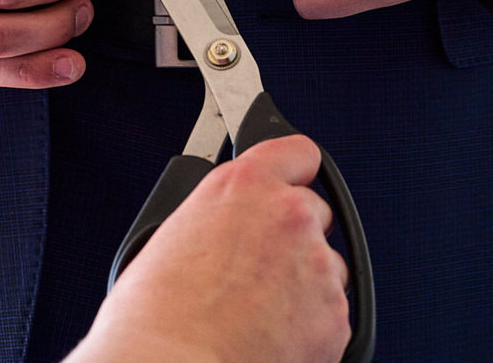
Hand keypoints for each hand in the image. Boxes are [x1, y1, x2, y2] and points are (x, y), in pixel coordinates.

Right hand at [70, 136, 349, 362]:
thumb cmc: (157, 317)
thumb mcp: (174, 235)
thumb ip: (220, 217)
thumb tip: (232, 229)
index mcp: (243, 186)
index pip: (298, 153)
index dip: (294, 172)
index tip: (292, 184)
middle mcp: (288, 216)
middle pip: (316, 213)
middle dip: (294, 239)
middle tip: (260, 272)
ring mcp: (317, 266)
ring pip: (328, 267)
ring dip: (305, 285)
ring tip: (259, 316)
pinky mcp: (335, 317)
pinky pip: (333, 314)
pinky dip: (312, 327)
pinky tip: (271, 340)